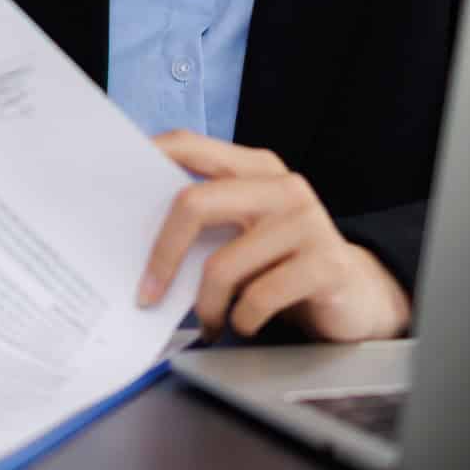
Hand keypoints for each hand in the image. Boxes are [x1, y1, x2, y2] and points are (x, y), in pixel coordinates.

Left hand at [138, 130, 410, 343]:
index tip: (111, 188)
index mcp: (255, 168)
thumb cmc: (283, 264)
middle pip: (194, 203)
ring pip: (223, 264)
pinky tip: (244, 324)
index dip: (148, 157)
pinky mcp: (325, 263)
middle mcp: (281, 186)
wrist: (357, 295)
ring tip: (211, 322)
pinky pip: (258, 298)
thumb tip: (133, 231)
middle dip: (162, 254)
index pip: (189, 145)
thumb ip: (207, 220)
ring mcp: (306, 221)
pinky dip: (241, 320)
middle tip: (146, 294)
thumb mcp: (245, 231)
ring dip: (207, 305)